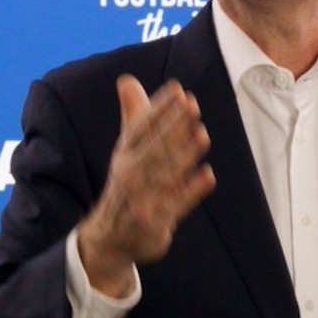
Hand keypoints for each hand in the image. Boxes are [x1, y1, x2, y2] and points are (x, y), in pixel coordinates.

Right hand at [76, 75, 215, 295]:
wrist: (110, 238)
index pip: (140, 127)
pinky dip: (192, 191)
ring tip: (202, 134)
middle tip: (192, 106)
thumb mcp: (127, 150)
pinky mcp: (155, 222)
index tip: (177, 90)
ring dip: (184, 154)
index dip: (158, 108)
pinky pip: (176, 205)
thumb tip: (127, 79)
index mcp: (124, 155)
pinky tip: (208, 176)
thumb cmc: (127, 183)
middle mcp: (130, 175)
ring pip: (165, 174)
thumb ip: (134, 115)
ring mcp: (142, 200)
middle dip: (173, 126)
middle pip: (153, 148)